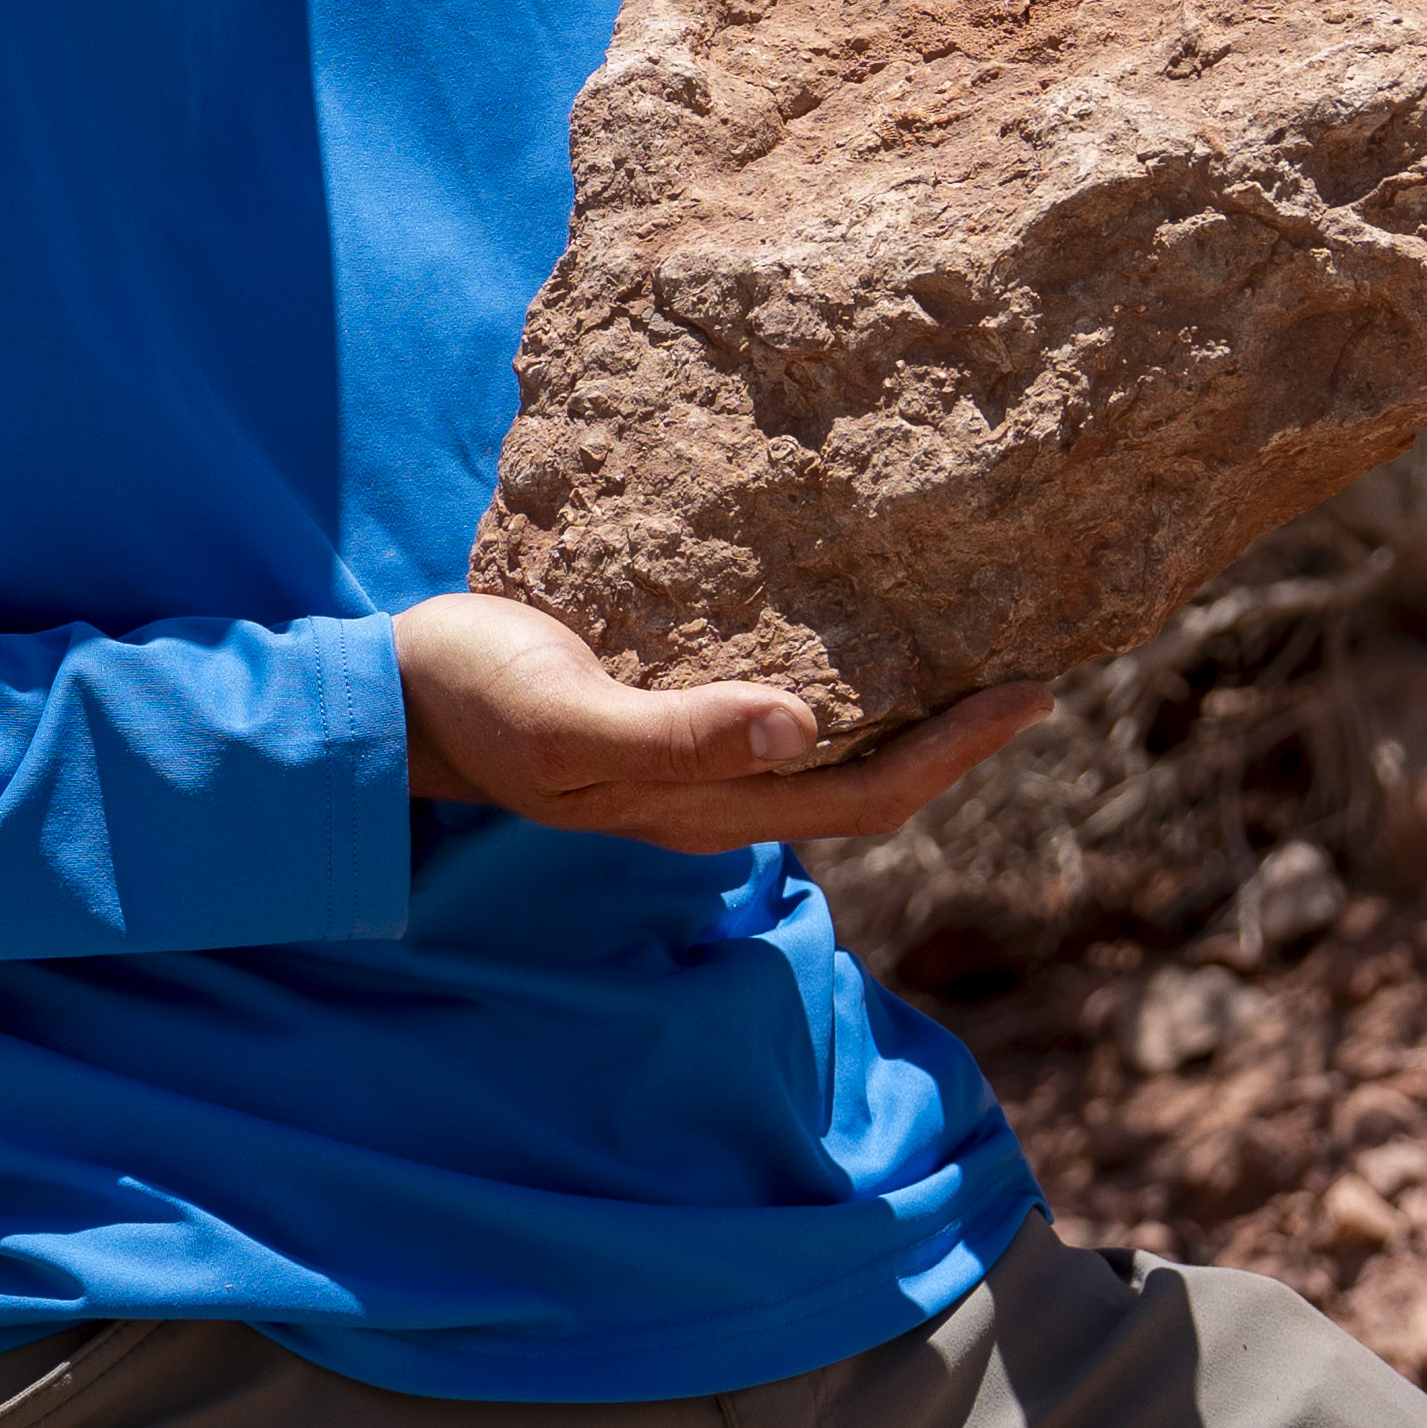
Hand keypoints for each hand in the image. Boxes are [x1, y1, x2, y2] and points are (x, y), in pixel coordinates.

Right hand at [394, 594, 1053, 851]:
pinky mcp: (661, 707)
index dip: (957, 756)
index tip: (1033, 694)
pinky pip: (779, 704)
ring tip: (971, 642)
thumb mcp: (571, 718)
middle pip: (869, 781)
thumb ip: (681, 733)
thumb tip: (806, 730)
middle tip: (1035, 667)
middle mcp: (715, 792)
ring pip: (832, 748)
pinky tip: (857, 621)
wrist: (392, 695)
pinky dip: (841, 676)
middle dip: (958, 738)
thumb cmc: (477, 701)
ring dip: (908, 709)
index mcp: (707, 806)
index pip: (868, 797)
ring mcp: (689, 757)